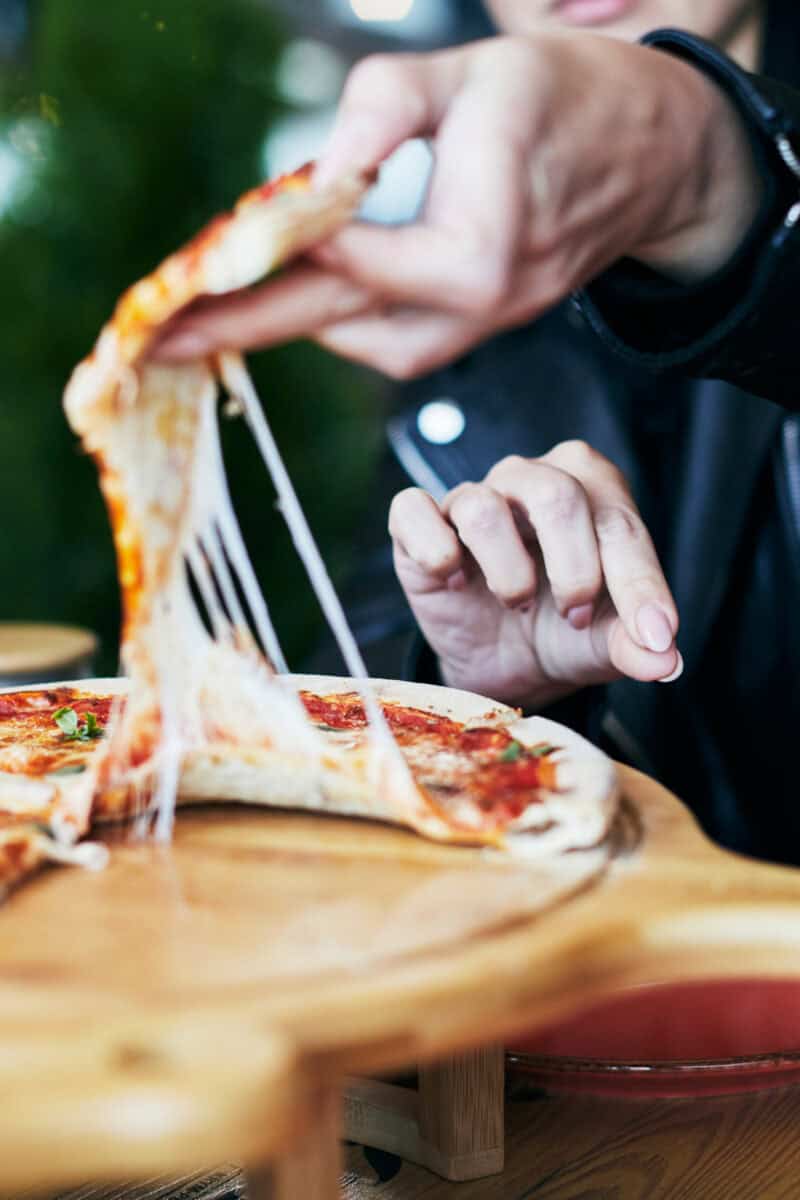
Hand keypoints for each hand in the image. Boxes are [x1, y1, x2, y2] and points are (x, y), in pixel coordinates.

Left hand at [154, 33, 759, 377]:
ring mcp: (481, 325)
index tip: (187, 283)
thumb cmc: (572, 103)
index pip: (342, 265)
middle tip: (165, 342)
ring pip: (365, 343)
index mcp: (476, 250)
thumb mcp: (476, 71)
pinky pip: (396, 341)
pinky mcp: (480, 324)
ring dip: (293, 329)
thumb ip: (386, 108)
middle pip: (337, 324)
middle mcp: (477, 306)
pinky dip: (342, 323)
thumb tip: (319, 170)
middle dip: (244, 329)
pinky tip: (307, 303)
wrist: (656, 155)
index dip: (258, 265)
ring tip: (220, 320)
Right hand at [389, 441, 680, 708]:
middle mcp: (532, 478)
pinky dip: (435, 550)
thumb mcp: (604, 642)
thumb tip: (664, 659)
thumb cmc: (560, 630)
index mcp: (591, 489)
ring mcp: (472, 495)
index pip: (620, 524)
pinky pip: (414, 511)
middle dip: (574, 568)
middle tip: (575, 615)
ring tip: (517, 603)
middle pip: (557, 496)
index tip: (655, 635)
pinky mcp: (417, 521)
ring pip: (484, 507)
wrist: (502, 661)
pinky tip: (457, 581)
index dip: (639, 583)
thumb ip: (635, 643)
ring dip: (508, 570)